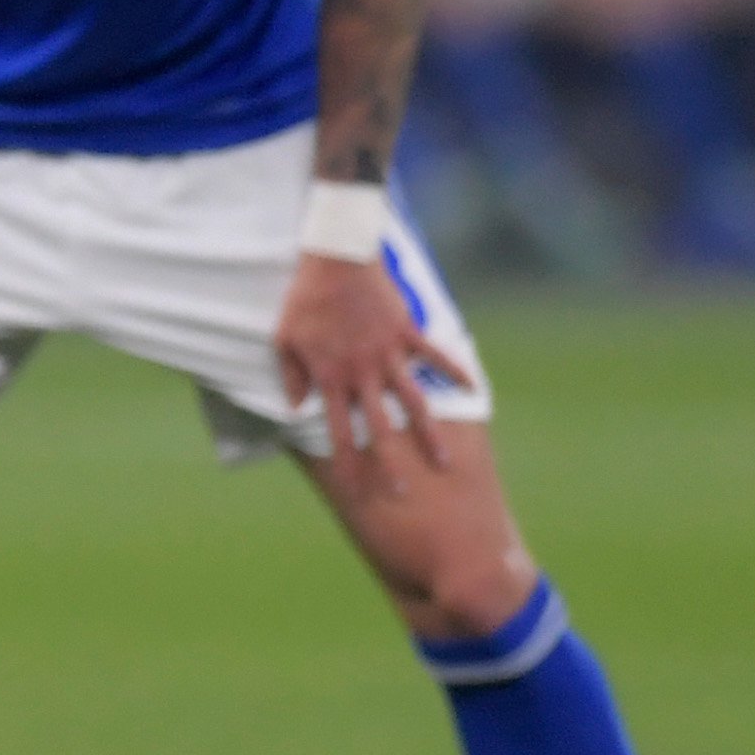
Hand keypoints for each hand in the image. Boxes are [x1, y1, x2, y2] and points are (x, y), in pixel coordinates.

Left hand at [274, 248, 474, 470]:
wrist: (336, 260)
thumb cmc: (304, 299)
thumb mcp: (283, 339)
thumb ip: (292, 376)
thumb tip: (296, 409)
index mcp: (332, 377)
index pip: (339, 430)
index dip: (346, 461)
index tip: (353, 488)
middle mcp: (363, 373)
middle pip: (380, 427)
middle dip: (390, 463)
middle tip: (402, 494)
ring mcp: (389, 354)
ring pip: (414, 402)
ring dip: (429, 434)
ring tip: (444, 461)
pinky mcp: (408, 333)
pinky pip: (435, 357)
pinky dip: (454, 372)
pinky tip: (471, 388)